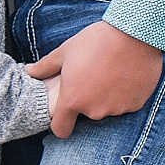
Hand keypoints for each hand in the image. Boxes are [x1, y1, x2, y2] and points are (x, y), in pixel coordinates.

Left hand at [26, 20, 163, 138]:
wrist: (133, 35)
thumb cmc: (94, 42)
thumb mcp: (64, 53)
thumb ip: (44, 67)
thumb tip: (29, 72)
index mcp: (73, 100)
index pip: (61, 129)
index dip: (60, 123)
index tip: (64, 113)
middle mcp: (94, 111)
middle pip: (86, 113)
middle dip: (86, 99)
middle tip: (90, 76)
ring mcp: (116, 109)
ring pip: (106, 108)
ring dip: (105, 96)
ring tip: (108, 72)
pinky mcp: (135, 105)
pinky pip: (125, 104)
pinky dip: (123, 94)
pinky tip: (124, 74)